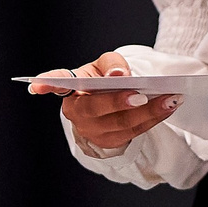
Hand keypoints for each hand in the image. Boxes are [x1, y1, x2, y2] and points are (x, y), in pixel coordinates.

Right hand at [29, 52, 180, 157]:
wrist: (109, 101)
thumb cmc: (103, 79)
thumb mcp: (105, 64)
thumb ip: (112, 64)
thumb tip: (119, 76)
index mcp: (70, 88)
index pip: (56, 83)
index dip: (46, 84)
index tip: (35, 85)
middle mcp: (76, 112)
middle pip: (95, 110)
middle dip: (119, 103)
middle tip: (141, 95)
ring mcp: (92, 131)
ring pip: (120, 124)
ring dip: (149, 112)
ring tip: (171, 99)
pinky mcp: (110, 142)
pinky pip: (134, 132)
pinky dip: (153, 119)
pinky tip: (169, 107)